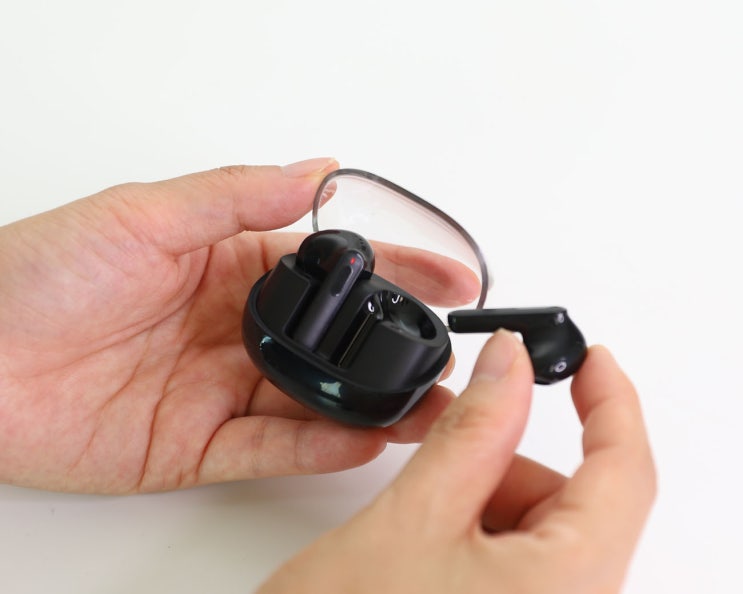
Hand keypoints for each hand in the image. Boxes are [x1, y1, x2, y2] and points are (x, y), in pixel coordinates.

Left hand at [0, 159, 477, 493]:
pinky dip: (317, 447)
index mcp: (230, 267)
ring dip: (371, 405)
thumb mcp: (146, 214)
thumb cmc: (39, 273)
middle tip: (449, 359)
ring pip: (312, 402)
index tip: (452, 280)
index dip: (397, 273)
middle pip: (334, 344)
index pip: (333, 273)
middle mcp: (236, 331)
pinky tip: (361, 437)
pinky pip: (270, 449)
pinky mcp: (197, 447)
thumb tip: (319, 170)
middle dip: (396, 350)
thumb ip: (237, 196)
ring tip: (426, 408)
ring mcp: (222, 392)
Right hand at [257, 331, 656, 593]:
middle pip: (572, 502)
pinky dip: (477, 533)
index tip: (591, 359)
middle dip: (508, 467)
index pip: (625, 472)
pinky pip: (517, 560)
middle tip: (445, 464)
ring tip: (418, 528)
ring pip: (539, 529)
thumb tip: (509, 364)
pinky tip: (426, 551)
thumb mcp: (414, 518)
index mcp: (570, 587)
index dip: (613, 402)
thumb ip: (473, 431)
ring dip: (484, 503)